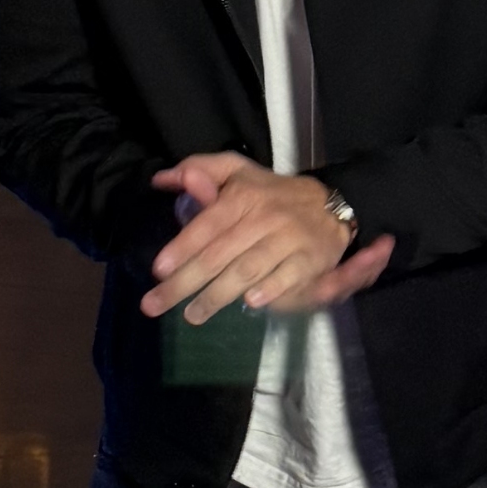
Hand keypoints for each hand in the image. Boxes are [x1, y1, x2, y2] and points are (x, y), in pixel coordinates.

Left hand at [139, 152, 394, 324]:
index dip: (183, 247)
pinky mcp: (310, 260)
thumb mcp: (238, 172)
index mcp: (243, 195)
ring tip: (191, 315)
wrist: (331, 205)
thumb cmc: (272, 194)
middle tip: (155, 304)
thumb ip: (202, 171)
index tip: (157, 269)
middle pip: (220, 253)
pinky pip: (288, 277)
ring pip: (248, 268)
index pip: (208, 223)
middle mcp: (264, 217)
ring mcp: (288, 239)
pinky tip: (251, 304)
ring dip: (218, 294)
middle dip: (186, 281)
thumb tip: (163, 179)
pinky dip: (270, 290)